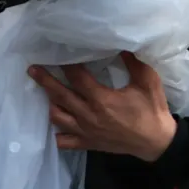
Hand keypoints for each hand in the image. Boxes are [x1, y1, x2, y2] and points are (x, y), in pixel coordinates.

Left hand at [29, 52, 176, 162]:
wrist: (155, 141)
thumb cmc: (152, 109)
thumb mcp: (148, 81)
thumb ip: (133, 63)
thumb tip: (121, 45)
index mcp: (101, 99)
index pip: (78, 78)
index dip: (67, 65)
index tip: (59, 54)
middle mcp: (88, 115)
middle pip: (60, 96)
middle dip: (45, 81)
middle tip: (33, 70)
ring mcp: (85, 131)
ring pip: (57, 117)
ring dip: (50, 103)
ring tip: (46, 94)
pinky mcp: (87, 143)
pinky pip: (64, 140)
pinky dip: (58, 132)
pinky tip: (58, 124)